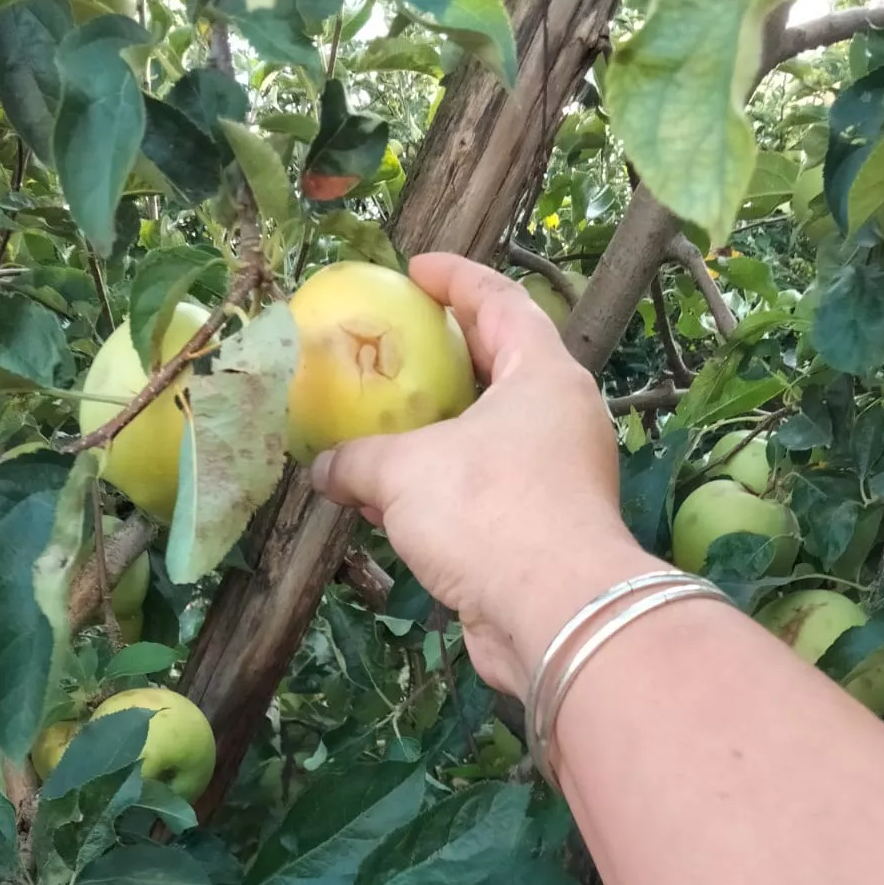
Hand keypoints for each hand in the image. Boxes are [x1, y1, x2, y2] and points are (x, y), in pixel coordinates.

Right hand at [310, 253, 643, 696]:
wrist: (554, 615)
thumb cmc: (490, 512)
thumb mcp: (405, 471)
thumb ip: (358, 460)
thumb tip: (323, 470)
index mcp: (543, 376)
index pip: (501, 302)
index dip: (456, 279)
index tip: (415, 269)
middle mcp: (560, 421)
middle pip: (499, 371)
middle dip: (444, 362)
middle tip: (394, 352)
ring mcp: (557, 480)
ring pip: (488, 442)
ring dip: (433, 439)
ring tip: (377, 434)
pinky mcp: (542, 535)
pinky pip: (483, 496)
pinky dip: (439, 493)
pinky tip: (388, 506)